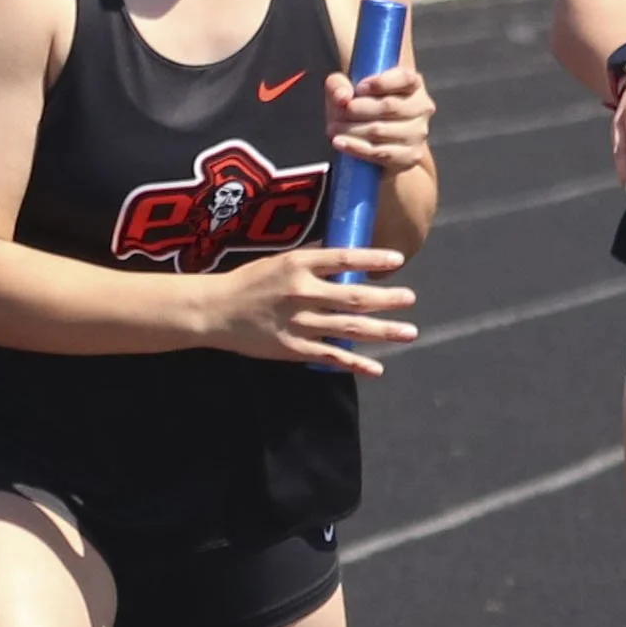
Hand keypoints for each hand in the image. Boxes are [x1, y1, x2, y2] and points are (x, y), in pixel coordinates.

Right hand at [204, 246, 416, 377]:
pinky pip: (331, 357)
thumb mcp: (280, 262)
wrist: (215, 311)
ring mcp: (299, 323)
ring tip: (408, 331)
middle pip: (354, 297)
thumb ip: (312, 262)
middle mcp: (302, 292)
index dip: (373, 259)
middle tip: (410, 298)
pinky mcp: (293, 348)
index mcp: (298, 265)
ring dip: (382, 331)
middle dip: (387, 300)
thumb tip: (347, 259)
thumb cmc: (249, 283)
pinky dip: (355, 363)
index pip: (344, 259)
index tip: (397, 259)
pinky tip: (376, 368)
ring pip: (349, 328)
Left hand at [326, 62, 433, 175]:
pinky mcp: (410, 156)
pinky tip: (339, 143)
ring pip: (380, 130)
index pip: (404, 78)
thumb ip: (338, 84)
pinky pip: (380, 152)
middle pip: (389, 106)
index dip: (381, 82)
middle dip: (358, 108)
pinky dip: (356, 148)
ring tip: (333, 128)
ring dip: (352, 129)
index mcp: (412, 84)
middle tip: (340, 111)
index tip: (359, 87)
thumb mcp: (346, 90)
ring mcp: (418, 133)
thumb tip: (342, 97)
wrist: (376, 147)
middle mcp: (421, 107)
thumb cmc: (362, 110)